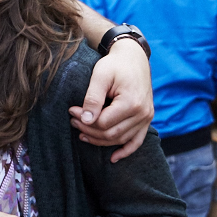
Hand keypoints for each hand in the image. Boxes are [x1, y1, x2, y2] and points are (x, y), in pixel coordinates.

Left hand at [69, 38, 152, 160]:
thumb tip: (84, 120)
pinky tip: (113, 158)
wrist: (134, 58)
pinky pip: (137, 141)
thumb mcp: (100, 76)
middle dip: (89, 131)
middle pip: (111, 134)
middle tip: (73, 122)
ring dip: (101, 140)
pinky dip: (126, 151)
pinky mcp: (146, 119)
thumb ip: (93, 98)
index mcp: (132, 103)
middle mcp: (142, 113)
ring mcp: (146, 118)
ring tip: (82, 133)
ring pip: (121, 139)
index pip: (103, 123)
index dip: (84, 120)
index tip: (70, 111)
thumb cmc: (115, 64)